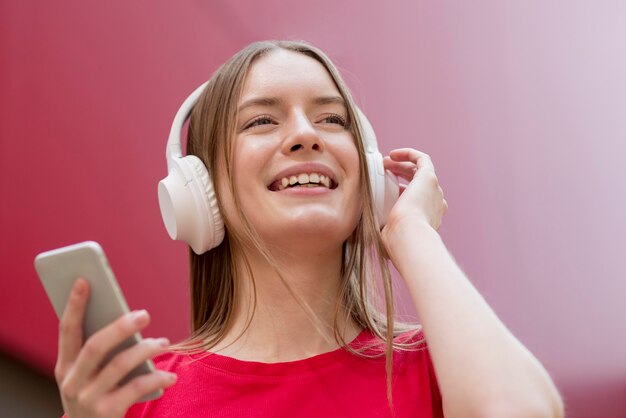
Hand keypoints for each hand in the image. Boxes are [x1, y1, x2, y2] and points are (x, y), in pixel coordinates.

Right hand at [55, 279, 176, 417]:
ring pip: (118, 365)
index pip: (67, 330)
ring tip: (164, 343)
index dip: (74, 305)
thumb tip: (129, 317)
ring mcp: (87, 399)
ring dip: (145, 350)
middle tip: (145, 314)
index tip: (84, 280)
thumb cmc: (98, 395)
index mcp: (65, 366)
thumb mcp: (90, 375)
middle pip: (95, 346)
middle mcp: (71, 382)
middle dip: (120, 326)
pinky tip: (171, 375)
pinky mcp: (106, 413)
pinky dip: (156, 378)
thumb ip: (101, 351)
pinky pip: (135, 389)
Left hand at [381, 148, 447, 242]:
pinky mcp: (429, 178)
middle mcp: (435, 204)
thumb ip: (385, 230)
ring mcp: (434, 190)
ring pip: (420, 171)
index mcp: (428, 219)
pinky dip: (409, 154)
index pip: (417, 201)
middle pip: (419, 183)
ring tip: (385, 162)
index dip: (401, 191)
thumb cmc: (397, 241)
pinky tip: (393, 154)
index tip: (385, 188)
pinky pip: (422, 159)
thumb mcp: (390, 235)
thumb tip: (372, 232)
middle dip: (401, 174)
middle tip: (384, 171)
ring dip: (402, 164)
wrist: (408, 235)